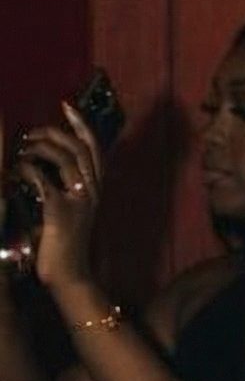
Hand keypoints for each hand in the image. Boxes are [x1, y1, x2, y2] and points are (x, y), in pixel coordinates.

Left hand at [12, 101, 105, 292]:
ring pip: (63, 158)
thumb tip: (40, 164)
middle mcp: (92, 191)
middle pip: (79, 148)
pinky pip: (41, 178)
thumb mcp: (68, 211)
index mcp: (95, 189)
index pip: (93, 148)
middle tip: (32, 132)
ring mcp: (78, 200)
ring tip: (21, 153)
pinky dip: (25, 170)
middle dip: (54, 132)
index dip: (80, 124)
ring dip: (38, 149)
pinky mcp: (59, 210)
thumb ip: (62, 188)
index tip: (65, 106)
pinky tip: (14, 173)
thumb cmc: (63, 245)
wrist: (68, 274)